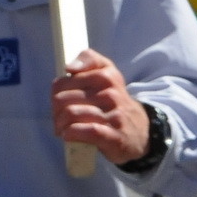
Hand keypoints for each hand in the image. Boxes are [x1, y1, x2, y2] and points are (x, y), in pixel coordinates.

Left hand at [50, 49, 149, 164]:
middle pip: (63, 99)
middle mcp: (112, 94)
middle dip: (55, 111)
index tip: (60, 101)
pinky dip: (71, 134)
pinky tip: (69, 136)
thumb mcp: (107, 72)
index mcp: (107, 76)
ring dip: (60, 125)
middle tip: (59, 118)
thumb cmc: (113, 101)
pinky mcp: (114, 136)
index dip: (55, 94)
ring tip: (62, 129)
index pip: (62, 82)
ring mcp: (114, 116)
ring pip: (71, 114)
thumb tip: (69, 67)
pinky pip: (87, 131)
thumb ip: (89, 59)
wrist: (140, 131)